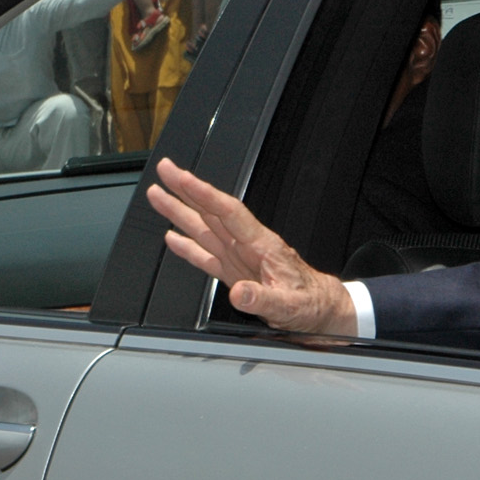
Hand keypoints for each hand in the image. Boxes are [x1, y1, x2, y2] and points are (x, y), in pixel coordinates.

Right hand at [147, 157, 357, 334]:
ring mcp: (238, 258)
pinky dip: (188, 246)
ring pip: (204, 228)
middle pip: (211, 211)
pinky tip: (173, 237)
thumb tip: (238, 293)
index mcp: (262, 246)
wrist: (321, 310)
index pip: (228, 212)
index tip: (183, 178)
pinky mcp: (234, 273)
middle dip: (186, 190)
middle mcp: (247, 246)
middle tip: (165, 169)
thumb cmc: (311, 304)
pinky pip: (206, 256)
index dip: (204, 194)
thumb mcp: (290, 307)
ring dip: (181, 211)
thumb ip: (263, 299)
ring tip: (158, 195)